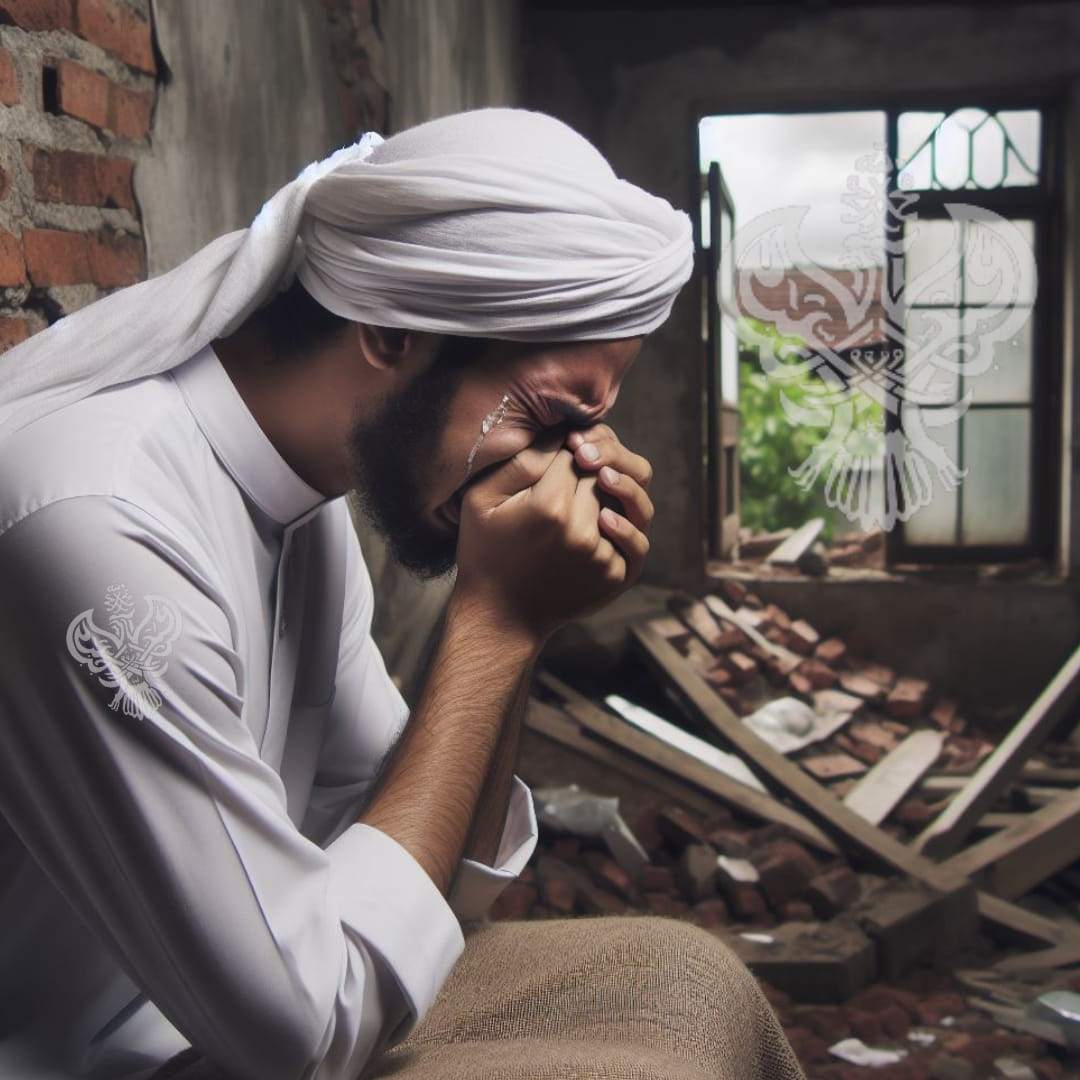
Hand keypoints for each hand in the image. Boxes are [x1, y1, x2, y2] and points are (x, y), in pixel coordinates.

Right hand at [453, 427, 651, 641]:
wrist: (501, 616)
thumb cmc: (486, 552)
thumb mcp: (481, 499)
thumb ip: (520, 462)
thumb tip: (560, 438)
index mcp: (549, 506)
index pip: (574, 453)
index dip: (570, 443)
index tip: (564, 445)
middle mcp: (582, 531)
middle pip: (603, 474)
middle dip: (594, 461)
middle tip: (580, 459)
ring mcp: (602, 556)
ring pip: (626, 502)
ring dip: (616, 489)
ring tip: (598, 484)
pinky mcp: (616, 576)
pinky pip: (636, 539)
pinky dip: (627, 525)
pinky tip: (607, 519)